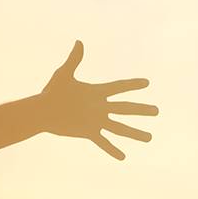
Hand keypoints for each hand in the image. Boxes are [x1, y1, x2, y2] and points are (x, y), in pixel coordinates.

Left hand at [31, 41, 157, 159]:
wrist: (40, 111)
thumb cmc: (51, 92)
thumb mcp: (63, 75)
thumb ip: (74, 60)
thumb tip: (79, 42)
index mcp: (96, 93)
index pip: (118, 87)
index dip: (131, 85)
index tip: (146, 83)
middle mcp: (99, 107)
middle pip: (125, 109)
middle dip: (141, 110)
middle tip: (157, 111)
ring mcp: (95, 121)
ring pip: (119, 128)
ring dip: (134, 133)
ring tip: (149, 138)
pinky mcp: (88, 132)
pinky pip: (103, 142)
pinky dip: (112, 149)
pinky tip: (123, 157)